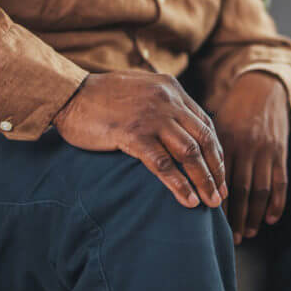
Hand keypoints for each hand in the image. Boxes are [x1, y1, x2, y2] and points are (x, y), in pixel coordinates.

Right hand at [52, 71, 227, 208]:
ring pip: (189, 154)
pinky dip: (179, 185)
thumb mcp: (141, 89)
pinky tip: (188, 200)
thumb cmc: (100, 96)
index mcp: (171, 89)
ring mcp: (152, 117)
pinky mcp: (133, 135)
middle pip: (204, 139)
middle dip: (216, 169)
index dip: (216, 150)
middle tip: (221, 193)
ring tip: (211, 202)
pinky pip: (163, 165)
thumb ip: (162, 103)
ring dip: (204, 180)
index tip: (219, 171)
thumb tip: (179, 128)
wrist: (69, 94)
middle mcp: (167, 100)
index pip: (205, 123)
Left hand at [214, 72, 289, 244]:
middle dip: (235, 217)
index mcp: (225, 141)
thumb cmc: (232, 110)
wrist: (262, 87)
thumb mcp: (215, 125)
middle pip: (239, 189)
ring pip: (260, 189)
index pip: (219, 178)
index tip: (208, 222)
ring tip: (247, 234)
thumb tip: (185, 175)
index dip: (215, 202)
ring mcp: (265, 150)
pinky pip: (280, 182)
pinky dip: (277, 203)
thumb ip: (204, 150)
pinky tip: (270, 219)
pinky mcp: (281, 151)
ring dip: (254, 215)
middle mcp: (246, 147)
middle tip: (229, 238)